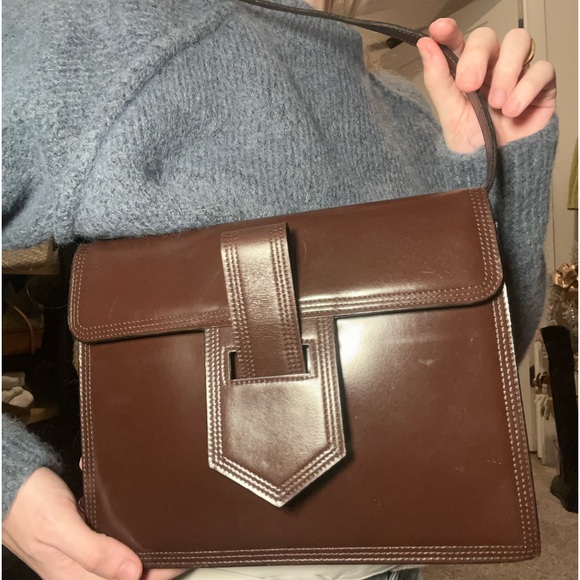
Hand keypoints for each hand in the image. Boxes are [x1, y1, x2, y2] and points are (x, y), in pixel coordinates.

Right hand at [3, 468, 186, 579]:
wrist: (6, 478)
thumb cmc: (26, 504)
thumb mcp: (60, 527)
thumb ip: (94, 552)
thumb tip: (132, 573)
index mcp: (73, 577)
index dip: (153, 574)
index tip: (177, 556)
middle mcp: (78, 569)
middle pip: (124, 571)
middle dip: (151, 558)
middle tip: (176, 538)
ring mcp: (79, 550)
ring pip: (119, 553)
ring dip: (138, 541)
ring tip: (161, 527)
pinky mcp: (80, 531)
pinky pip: (107, 533)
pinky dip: (120, 523)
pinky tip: (130, 509)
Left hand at [417, 18, 556, 152]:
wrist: (494, 171)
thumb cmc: (472, 143)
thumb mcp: (449, 114)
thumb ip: (437, 79)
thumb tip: (425, 44)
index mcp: (465, 70)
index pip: (458, 41)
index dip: (450, 31)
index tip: (440, 30)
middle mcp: (491, 66)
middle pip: (488, 37)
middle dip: (476, 57)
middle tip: (468, 85)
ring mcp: (517, 73)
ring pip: (519, 41)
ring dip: (505, 71)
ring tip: (496, 104)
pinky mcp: (542, 86)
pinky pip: (542, 69)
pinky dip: (527, 88)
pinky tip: (512, 111)